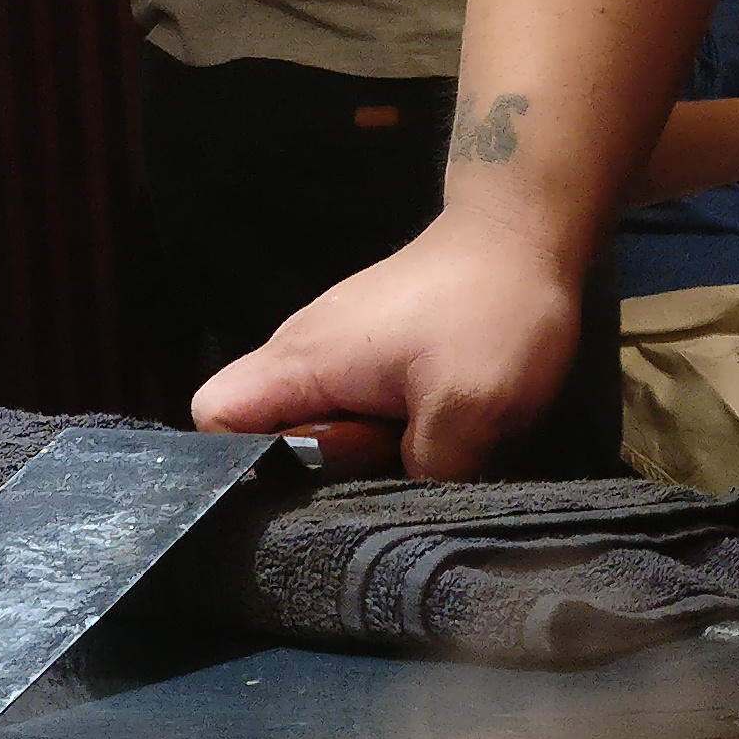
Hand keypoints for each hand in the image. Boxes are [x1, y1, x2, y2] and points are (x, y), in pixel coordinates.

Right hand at [191, 208, 579, 478]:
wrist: (524, 232)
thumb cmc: (491, 307)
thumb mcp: (468, 405)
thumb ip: (425, 472)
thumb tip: (406, 506)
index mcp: (303, 360)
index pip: (214, 416)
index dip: (237, 463)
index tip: (297, 487)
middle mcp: (304, 354)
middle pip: (264, 431)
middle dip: (310, 471)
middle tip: (374, 470)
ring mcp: (338, 351)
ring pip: (314, 424)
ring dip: (352, 454)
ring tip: (407, 452)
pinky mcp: (372, 354)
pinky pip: (350, 409)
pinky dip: (380, 431)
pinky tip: (424, 434)